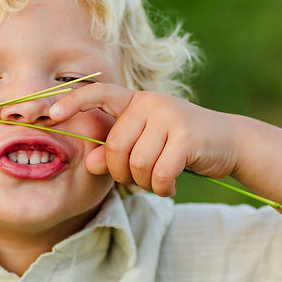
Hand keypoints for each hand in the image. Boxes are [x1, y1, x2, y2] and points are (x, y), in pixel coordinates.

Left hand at [48, 84, 237, 195]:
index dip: (73, 102)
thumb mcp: (143, 147)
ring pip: (137, 163)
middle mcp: (150, 103)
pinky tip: (171, 187)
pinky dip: (163, 188)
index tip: (52, 114)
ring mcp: (170, 116)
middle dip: (121, 173)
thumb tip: (91, 163)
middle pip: (115, 147)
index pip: (98, 93)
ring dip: (145, 183)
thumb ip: (114, 153)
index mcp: (134, 101)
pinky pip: (160, 172)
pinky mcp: (188, 136)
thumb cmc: (177, 146)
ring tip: (158, 181)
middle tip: (139, 179)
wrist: (228, 143)